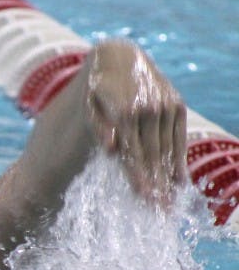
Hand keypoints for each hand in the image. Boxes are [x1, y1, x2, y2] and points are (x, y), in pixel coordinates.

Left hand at [85, 40, 187, 204]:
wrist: (119, 58)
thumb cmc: (98, 89)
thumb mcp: (90, 105)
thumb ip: (98, 126)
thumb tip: (112, 149)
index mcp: (126, 111)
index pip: (134, 152)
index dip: (139, 176)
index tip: (144, 197)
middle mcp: (150, 109)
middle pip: (153, 155)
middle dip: (156, 184)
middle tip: (160, 211)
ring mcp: (166, 107)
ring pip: (166, 149)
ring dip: (168, 177)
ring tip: (168, 203)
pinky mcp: (177, 106)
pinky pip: (178, 138)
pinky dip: (178, 160)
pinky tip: (179, 182)